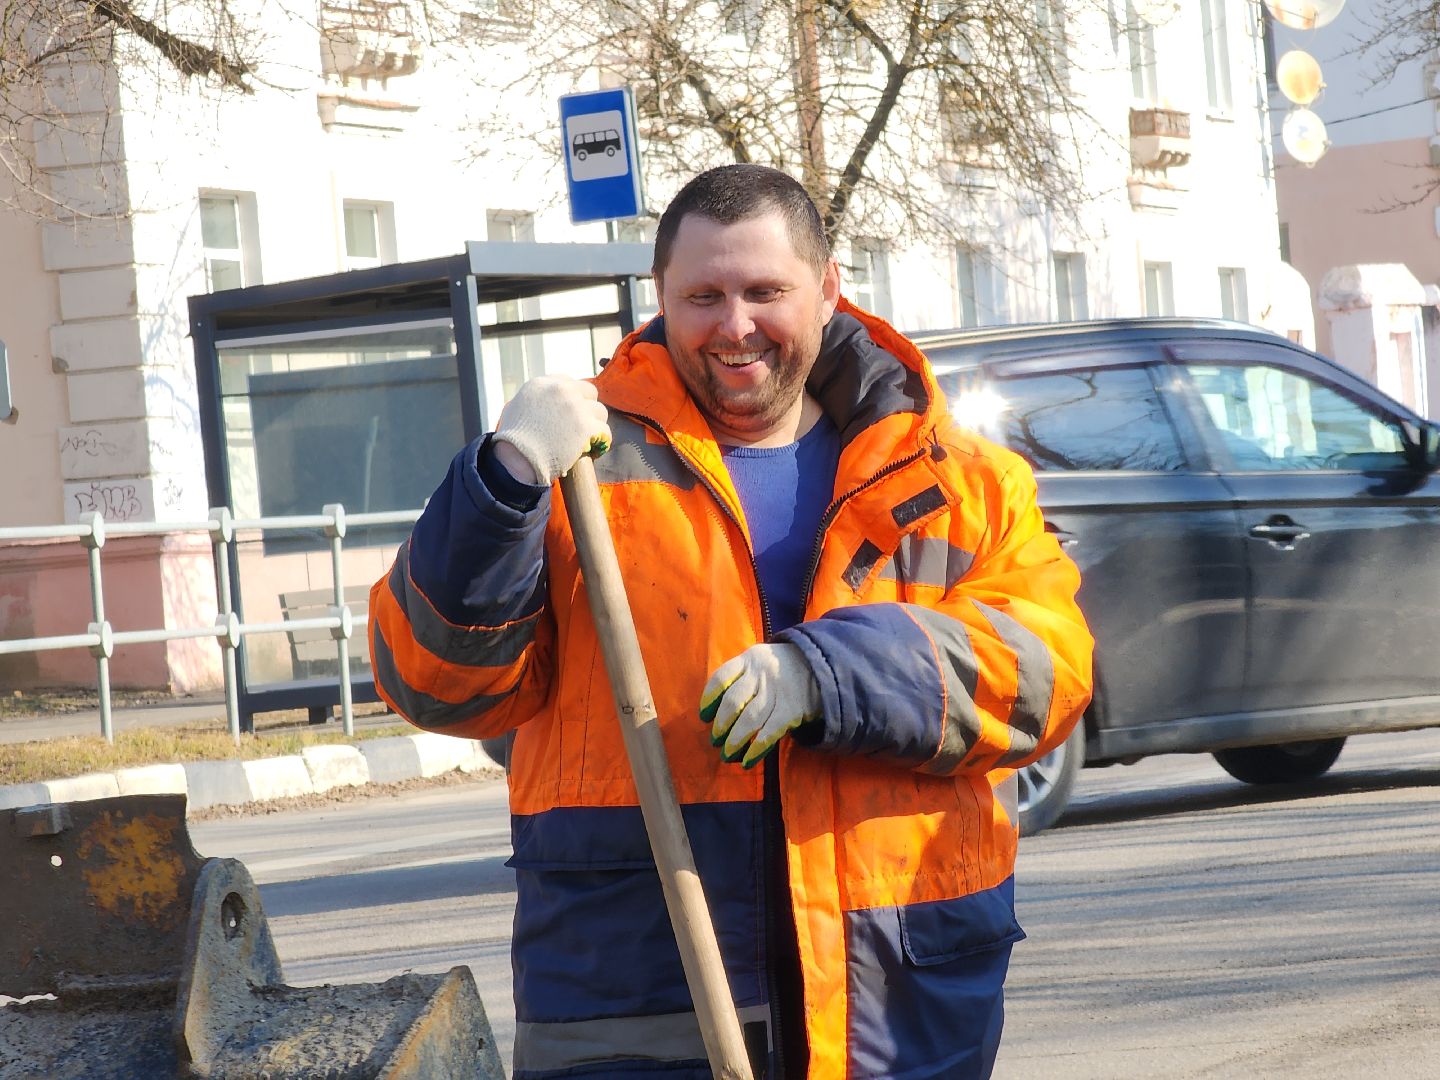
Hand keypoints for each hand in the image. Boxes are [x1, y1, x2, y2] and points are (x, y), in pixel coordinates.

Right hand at [493, 375, 610, 483]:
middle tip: (582, 425)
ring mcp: (575, 407)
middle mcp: (560, 390)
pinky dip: (601, 442)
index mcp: (542, 384)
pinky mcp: (585, 426)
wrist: (518, 460)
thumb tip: (542, 404)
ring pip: (600, 411)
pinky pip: (605, 431)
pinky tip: (593, 450)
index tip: (571, 413)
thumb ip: (533, 400)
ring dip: (595, 425)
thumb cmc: (512, 440)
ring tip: (587, 439)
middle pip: (590, 392)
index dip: (573, 398)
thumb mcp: (515, 408)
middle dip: (587, 408)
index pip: (569, 382)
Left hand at [699, 643, 820, 767]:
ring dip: (735, 740)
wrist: (821, 667)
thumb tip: (714, 711)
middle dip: (721, 725)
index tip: (703, 716)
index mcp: (750, 659)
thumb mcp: (760, 662)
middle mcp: (762, 673)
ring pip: (750, 719)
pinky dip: (757, 748)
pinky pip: (770, 732)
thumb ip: (740, 678)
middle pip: (733, 702)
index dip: (709, 698)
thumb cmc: (781, 670)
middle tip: (714, 740)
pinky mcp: (793, 709)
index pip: (721, 677)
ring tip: (727, 754)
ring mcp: (778, 691)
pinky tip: (747, 760)